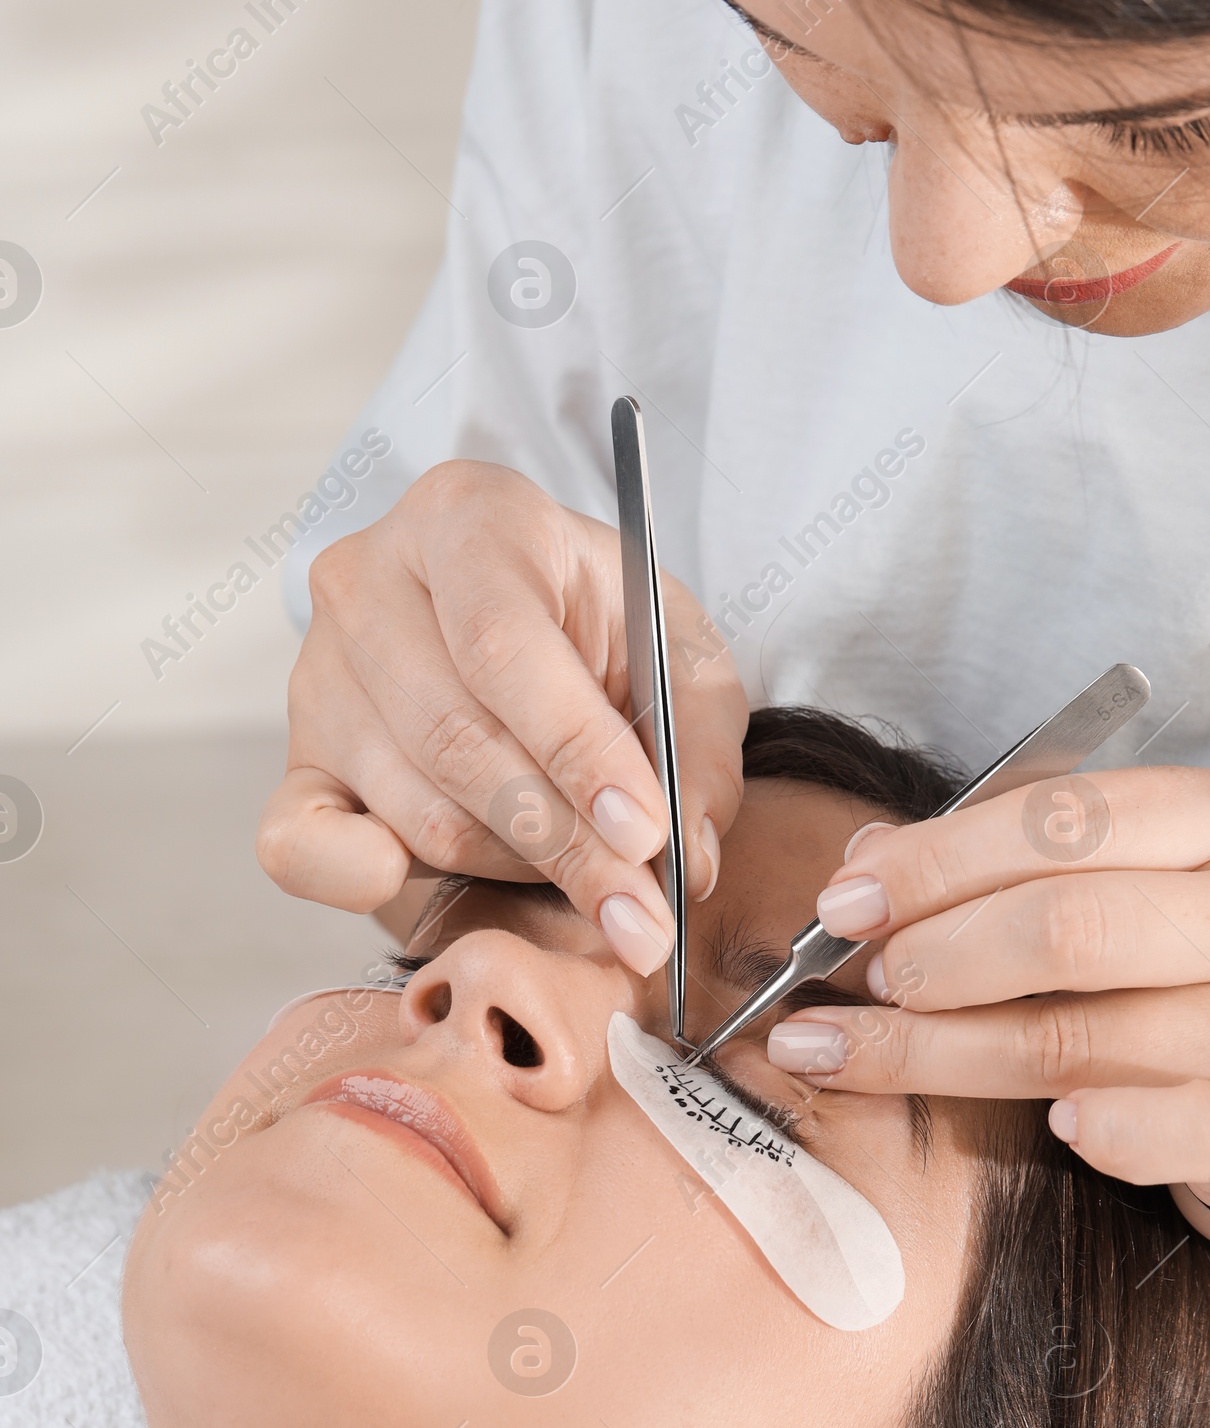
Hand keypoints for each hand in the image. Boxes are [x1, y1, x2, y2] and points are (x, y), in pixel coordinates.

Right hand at [255, 461, 747, 969]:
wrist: (527, 618)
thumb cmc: (600, 623)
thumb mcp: (677, 647)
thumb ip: (694, 742)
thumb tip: (684, 862)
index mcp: (467, 517)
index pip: (501, 641)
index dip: (576, 746)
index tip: (644, 832)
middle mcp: (369, 581)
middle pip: (456, 735)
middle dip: (562, 837)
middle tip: (642, 911)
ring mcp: (319, 672)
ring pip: (415, 804)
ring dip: (516, 865)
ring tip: (597, 886)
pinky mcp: (298, 757)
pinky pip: (297, 840)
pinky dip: (357, 878)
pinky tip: (422, 886)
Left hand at [766, 766, 1209, 1212]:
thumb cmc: (1202, 969)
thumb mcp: (1131, 882)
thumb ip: (1010, 862)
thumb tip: (866, 859)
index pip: (1065, 820)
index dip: (938, 861)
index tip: (844, 902)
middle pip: (1072, 924)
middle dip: (940, 955)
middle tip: (864, 982)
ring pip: (1087, 1039)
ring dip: (947, 1053)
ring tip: (855, 1052)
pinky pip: (1177, 1133)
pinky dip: (1104, 1131)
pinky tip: (1050, 1127)